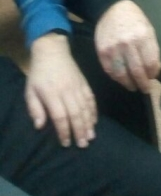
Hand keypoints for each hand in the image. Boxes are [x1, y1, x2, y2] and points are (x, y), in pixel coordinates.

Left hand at [26, 32, 96, 147]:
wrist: (52, 51)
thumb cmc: (39, 74)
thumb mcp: (30, 91)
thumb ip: (34, 109)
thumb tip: (40, 126)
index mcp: (52, 94)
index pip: (60, 116)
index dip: (64, 131)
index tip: (66, 143)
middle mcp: (67, 91)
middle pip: (76, 113)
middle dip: (80, 130)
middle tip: (83, 144)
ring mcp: (77, 86)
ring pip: (85, 107)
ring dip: (89, 123)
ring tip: (91, 137)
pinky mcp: (84, 82)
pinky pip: (91, 98)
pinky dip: (94, 110)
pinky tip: (94, 121)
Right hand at [95, 0, 160, 92]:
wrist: (111, 9)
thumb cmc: (134, 19)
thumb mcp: (148, 29)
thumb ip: (152, 49)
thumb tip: (155, 70)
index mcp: (143, 36)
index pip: (151, 63)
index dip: (153, 74)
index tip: (153, 78)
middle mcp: (129, 43)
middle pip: (137, 71)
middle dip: (143, 84)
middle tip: (145, 89)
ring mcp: (114, 49)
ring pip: (123, 75)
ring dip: (129, 84)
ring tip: (133, 86)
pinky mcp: (102, 53)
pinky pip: (110, 72)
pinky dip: (117, 79)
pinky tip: (122, 79)